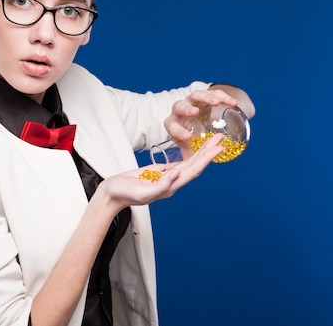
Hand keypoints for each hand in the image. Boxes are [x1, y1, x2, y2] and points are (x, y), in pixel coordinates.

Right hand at [97, 133, 224, 211]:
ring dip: (201, 151)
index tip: (218, 148)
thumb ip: (160, 185)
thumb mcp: (141, 191)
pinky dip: (189, 153)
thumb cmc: (123, 193)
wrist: (111, 195)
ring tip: (212, 140)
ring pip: (189, 162)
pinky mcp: (160, 172)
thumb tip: (176, 174)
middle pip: (195, 165)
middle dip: (208, 152)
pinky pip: (179, 162)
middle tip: (221, 138)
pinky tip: (194, 148)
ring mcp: (167, 177)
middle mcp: (172, 182)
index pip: (192, 171)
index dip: (206, 159)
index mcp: (169, 187)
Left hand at [163, 89, 236, 157]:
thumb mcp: (190, 148)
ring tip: (216, 102)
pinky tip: (234, 103)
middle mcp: (180, 110)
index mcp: (174, 124)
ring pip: (196, 95)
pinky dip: (224, 97)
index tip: (187, 137)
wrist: (202, 120)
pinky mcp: (206, 95)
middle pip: (179, 106)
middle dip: (186, 109)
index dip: (178, 131)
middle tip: (195, 112)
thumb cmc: (193, 138)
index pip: (171, 126)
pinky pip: (214, 93)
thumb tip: (193, 170)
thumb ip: (192, 157)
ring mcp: (193, 100)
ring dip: (205, 98)